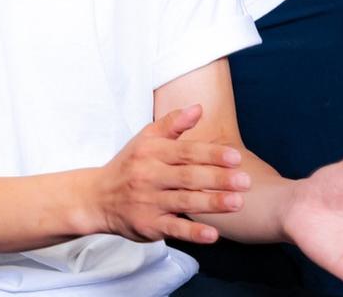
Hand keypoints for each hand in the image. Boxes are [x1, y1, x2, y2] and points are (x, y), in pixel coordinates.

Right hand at [91, 105, 248, 243]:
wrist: (97, 197)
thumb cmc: (129, 166)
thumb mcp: (145, 140)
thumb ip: (172, 124)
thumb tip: (198, 108)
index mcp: (150, 152)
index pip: (184, 152)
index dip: (211, 154)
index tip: (236, 157)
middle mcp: (149, 176)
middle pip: (187, 177)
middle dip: (217, 178)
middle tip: (245, 181)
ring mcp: (149, 202)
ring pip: (184, 202)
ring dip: (212, 203)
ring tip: (238, 202)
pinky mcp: (149, 225)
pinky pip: (174, 229)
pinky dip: (193, 233)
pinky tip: (214, 234)